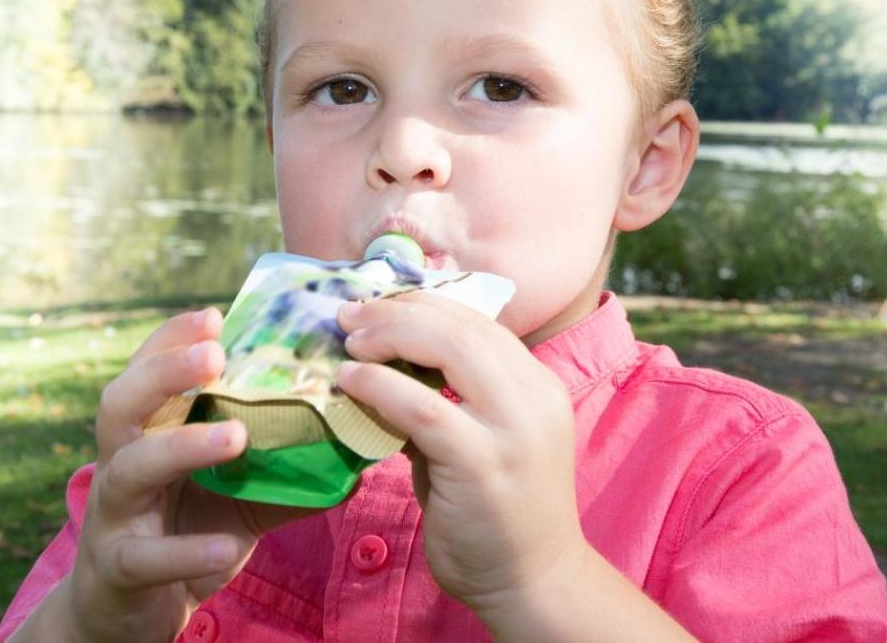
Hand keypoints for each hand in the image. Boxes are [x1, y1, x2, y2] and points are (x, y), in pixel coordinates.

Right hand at [66, 308, 312, 642]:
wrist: (131, 615)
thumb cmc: (187, 532)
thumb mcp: (239, 495)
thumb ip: (286, 467)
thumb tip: (357, 444)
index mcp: (147, 434)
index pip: (148, 370)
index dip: (172, 339)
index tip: (215, 314)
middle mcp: (120, 463)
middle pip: (121, 403)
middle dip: (165, 372)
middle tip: (215, 355)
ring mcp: (114, 516)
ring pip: (132, 469)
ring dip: (182, 446)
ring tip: (236, 435)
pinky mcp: (118, 570)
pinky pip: (147, 556)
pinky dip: (186, 550)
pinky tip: (226, 546)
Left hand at [335, 293, 588, 620]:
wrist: (534, 582)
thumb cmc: (499, 514)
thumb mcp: (481, 440)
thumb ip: (448, 401)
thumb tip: (385, 367)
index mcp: (538, 384)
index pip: (479, 320)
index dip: (423, 303)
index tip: (378, 305)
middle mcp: (535, 395)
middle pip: (464, 323)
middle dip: (401, 309)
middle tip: (351, 314)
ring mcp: (513, 427)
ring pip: (450, 347)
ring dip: (389, 334)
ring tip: (349, 339)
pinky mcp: (482, 462)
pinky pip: (423, 407)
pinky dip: (380, 385)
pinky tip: (350, 379)